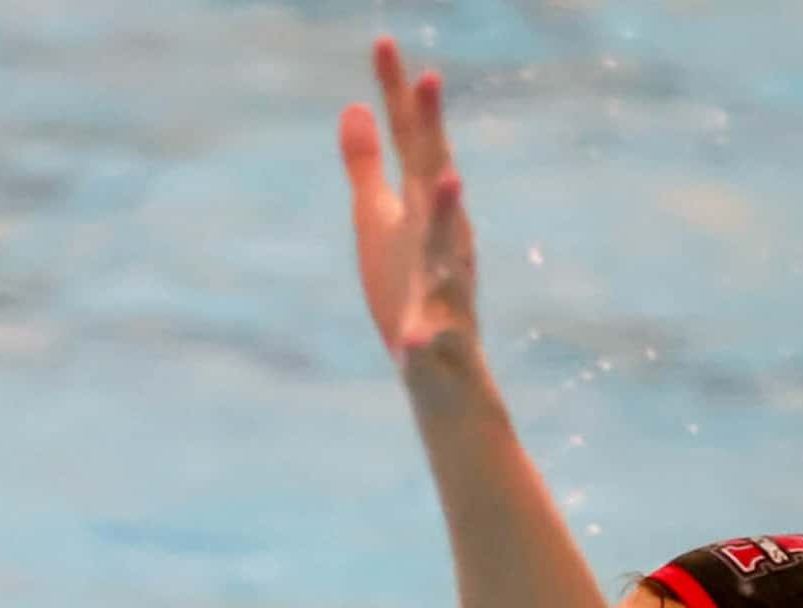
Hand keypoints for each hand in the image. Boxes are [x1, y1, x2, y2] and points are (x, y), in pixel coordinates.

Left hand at [339, 37, 482, 377]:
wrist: (440, 371)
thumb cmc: (409, 287)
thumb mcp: (379, 221)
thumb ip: (366, 166)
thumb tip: (353, 107)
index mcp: (423, 205)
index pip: (411, 139)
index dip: (397, 93)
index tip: (382, 41)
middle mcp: (443, 234)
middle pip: (435, 172)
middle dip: (433, 127)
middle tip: (428, 77)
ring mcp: (445, 285)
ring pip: (449, 246)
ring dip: (448, 212)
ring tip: (447, 178)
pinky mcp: (438, 338)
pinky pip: (433, 336)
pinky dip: (426, 335)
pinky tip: (414, 338)